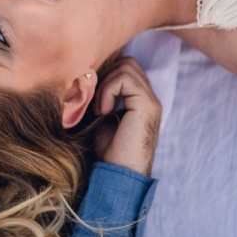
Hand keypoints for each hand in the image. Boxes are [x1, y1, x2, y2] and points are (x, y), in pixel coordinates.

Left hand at [92, 57, 161, 176]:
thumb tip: (84, 76)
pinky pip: (125, 78)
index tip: (91, 96)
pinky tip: (104, 111)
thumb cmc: (107, 151)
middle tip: (95, 101)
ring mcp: (151, 100)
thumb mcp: (100, 117)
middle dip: (106, 75)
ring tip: (100, 109)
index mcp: (139, 100)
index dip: (106, 75)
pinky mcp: (148, 105)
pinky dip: (109, 91)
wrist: (119, 174)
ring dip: (106, 84)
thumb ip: (100, 96)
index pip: (125, 67)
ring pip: (127, 65)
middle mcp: (149, 97)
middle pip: (127, 62)